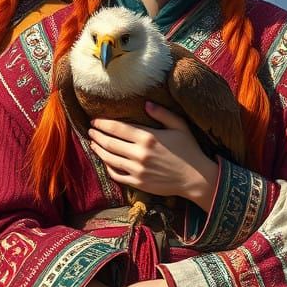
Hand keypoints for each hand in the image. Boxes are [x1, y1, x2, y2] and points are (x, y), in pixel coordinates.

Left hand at [88, 103, 217, 211]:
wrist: (196, 178)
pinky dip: (108, 167)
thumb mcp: (180, 126)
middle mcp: (140, 154)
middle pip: (109, 143)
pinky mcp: (138, 183)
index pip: (117, 128)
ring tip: (93, 144)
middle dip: (97, 135)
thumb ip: (162, 113)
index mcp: (148, 137)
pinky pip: (117, 175)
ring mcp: (137, 170)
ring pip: (109, 159)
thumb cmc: (189, 150)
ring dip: (98, 150)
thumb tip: (145, 103)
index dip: (103, 124)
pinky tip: (105, 161)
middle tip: (90, 130)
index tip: (94, 120)